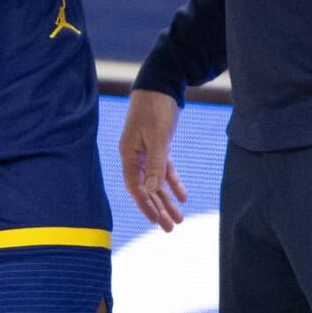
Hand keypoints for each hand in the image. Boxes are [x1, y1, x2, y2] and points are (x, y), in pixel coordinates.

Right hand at [118, 88, 187, 230]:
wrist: (161, 85)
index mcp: (129, 154)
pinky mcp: (158, 146)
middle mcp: (135, 156)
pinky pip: (164, 169)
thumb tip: (151, 191)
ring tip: (178, 218)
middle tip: (170, 228)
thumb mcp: (158, 138)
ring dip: (167, 199)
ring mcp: (147, 152)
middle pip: (146, 188)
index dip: (145, 205)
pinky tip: (183, 196)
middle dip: (158, 209)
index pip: (135, 186)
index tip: (156, 221)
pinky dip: (173, 182)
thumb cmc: (156, 109)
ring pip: (156, 181)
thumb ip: (155, 165)